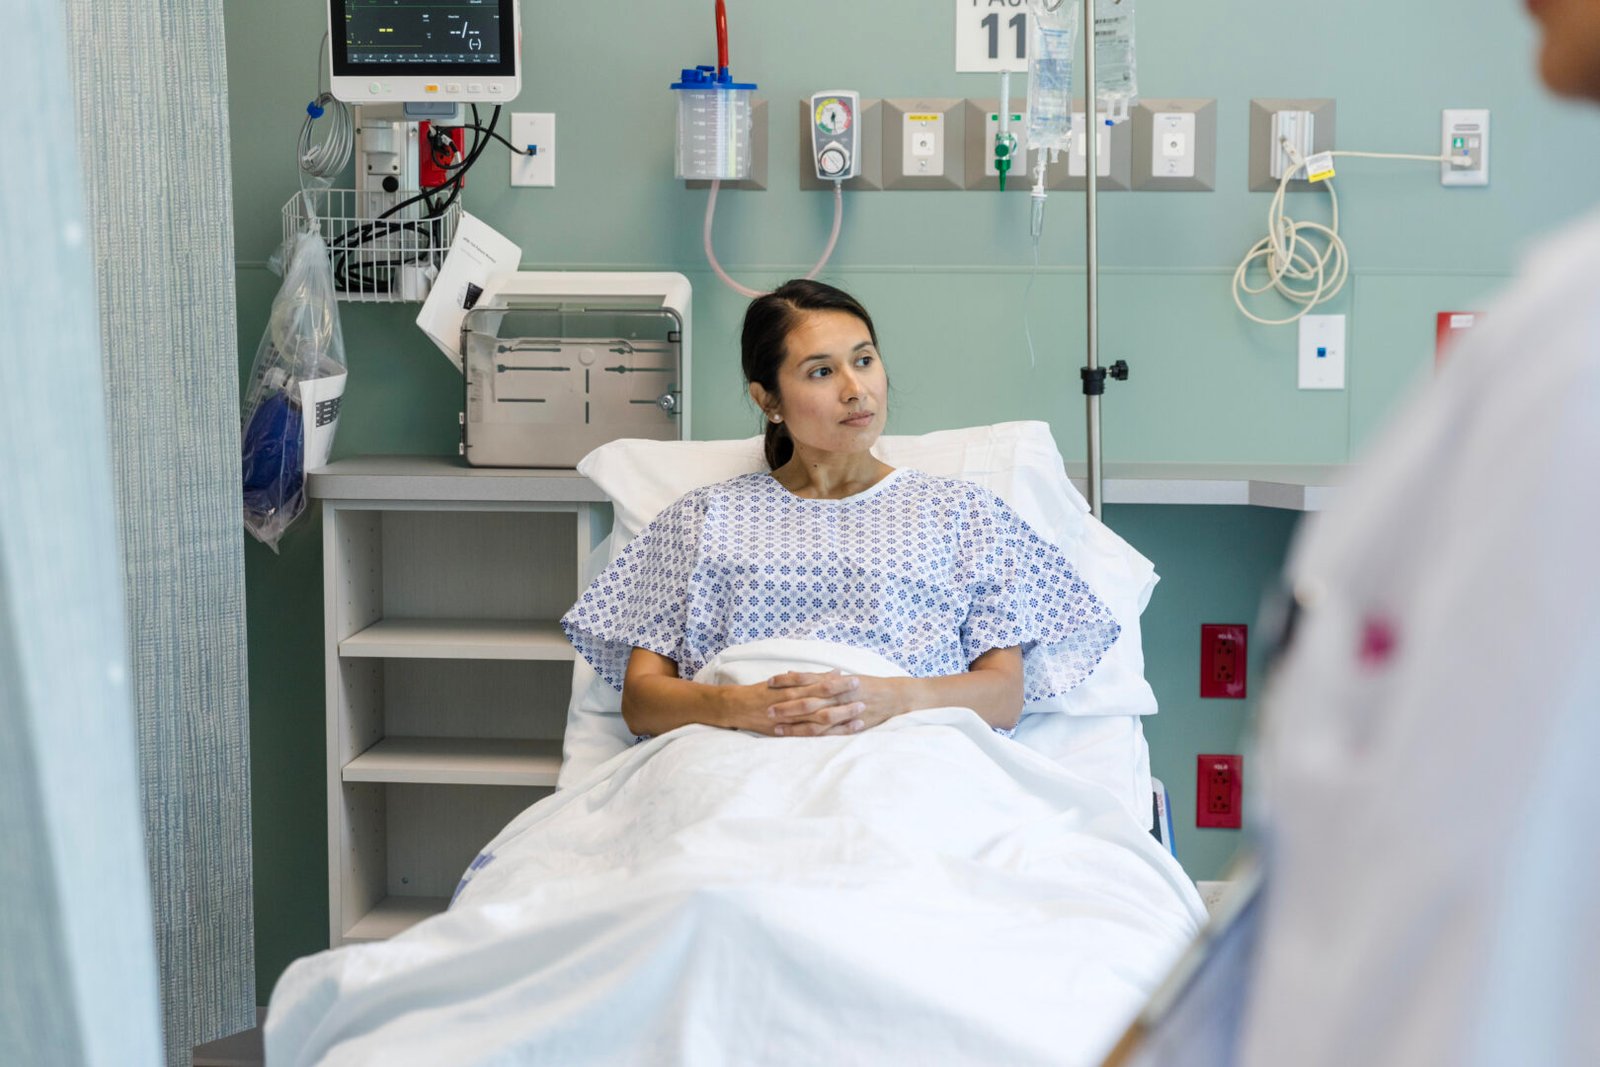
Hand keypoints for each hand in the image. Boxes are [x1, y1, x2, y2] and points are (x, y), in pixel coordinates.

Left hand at [764, 671, 908, 735]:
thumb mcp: (844, 677)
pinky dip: (812, 735)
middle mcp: (837, 695)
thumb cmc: (868, 685)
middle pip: (806, 700)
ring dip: (795, 724)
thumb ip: (821, 677)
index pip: (806, 679)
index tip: (769, 682)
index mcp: (835, 681)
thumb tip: (793, 674)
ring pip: (814, 719)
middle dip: (786, 705)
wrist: (894, 697)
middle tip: (766, 709)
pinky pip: (827, 733)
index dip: (786, 681)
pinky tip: (797, 738)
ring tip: (776, 728)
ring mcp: (843, 712)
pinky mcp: (849, 726)